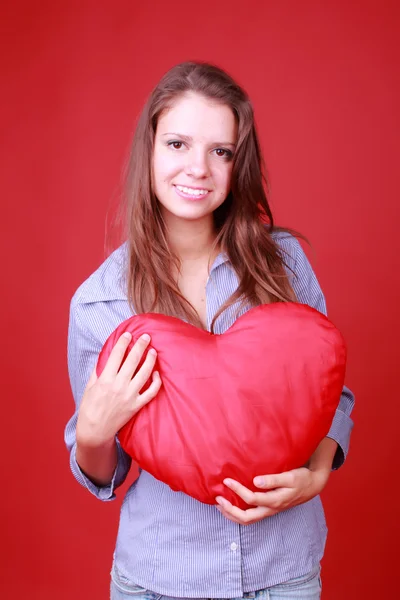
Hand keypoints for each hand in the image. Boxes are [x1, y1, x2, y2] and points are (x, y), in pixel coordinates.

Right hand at [76, 332, 161, 446]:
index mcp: (105, 379)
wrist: (95, 431)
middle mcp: (118, 385)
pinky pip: (151, 392)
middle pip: (133, 360)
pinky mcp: (136, 405)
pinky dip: (156, 382)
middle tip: (146, 336)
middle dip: (140, 345)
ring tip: (153, 351)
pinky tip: (157, 374)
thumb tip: (106, 356)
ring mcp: (129, 395)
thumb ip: (98, 371)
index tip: (128, 334)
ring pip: (144, 373)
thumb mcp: (90, 386)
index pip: (117, 355)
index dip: (124, 342)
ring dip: (150, 360)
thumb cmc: (90, 408)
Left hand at [215, 466, 329, 525]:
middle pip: (246, 518)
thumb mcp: (290, 476)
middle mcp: (270, 509)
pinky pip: (250, 517)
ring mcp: (269, 511)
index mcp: (275, 501)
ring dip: (231, 515)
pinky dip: (238, 514)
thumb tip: (256, 481)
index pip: (252, 499)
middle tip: (217, 499)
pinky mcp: (268, 509)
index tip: (227, 480)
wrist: (311, 486)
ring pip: (247, 520)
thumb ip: (273, 479)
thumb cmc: (300, 478)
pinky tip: (230, 506)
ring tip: (219, 505)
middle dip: (229, 510)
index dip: (238, 490)